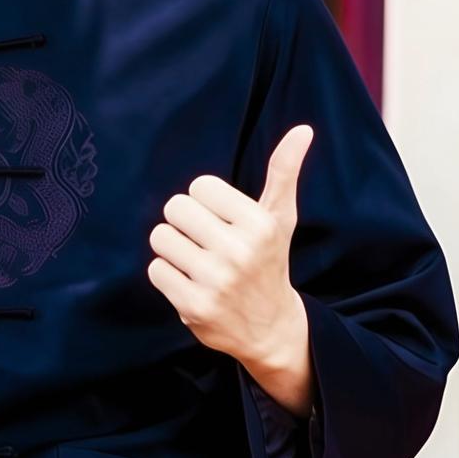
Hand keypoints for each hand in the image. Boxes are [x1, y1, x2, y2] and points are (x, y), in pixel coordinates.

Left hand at [147, 125, 314, 412]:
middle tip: (204, 240)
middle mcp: (239, 252)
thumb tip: (303, 129)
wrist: (271, 328)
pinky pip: (155, 270)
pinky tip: (190, 282)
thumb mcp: (280, 217)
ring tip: (197, 261)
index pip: (199, 186)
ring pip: (160, 237)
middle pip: (175, 208)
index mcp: (259, 224)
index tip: (222, 221)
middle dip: (185, 222)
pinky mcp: (194, 307)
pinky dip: (167, 274)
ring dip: (173, 248)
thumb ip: (285, 171)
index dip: (206, 202)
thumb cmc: (270, 261)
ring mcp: (215, 282)